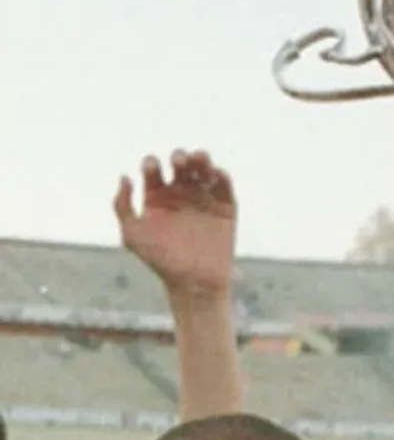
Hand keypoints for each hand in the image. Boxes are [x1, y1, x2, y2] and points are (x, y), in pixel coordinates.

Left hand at [115, 149, 235, 296]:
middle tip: (179, 161)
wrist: (194, 282)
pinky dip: (221, 175)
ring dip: (201, 159)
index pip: (153, 171)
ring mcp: (203, 201)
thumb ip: (121, 205)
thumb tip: (125, 176)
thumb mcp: (131, 234)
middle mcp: (180, 197)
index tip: (153, 169)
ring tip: (198, 157)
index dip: (151, 163)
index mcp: (157, 200)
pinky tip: (214, 174)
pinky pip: (225, 185)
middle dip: (179, 157)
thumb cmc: (160, 261)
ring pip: (203, 170)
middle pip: (180, 165)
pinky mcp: (225, 209)